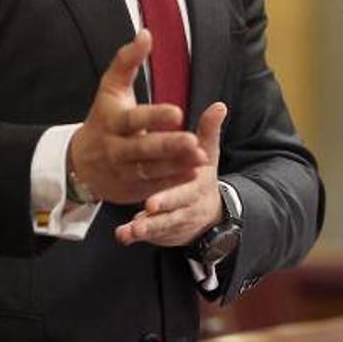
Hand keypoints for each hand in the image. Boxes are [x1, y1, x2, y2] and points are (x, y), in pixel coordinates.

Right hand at [67, 30, 208, 204]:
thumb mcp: (111, 89)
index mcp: (112, 121)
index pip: (133, 119)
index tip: (177, 112)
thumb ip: (128, 62)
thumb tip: (146, 33)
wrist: (80, 163)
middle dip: (168, 146)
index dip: (154, 116)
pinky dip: (172, 182)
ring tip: (200, 159)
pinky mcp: (130, 189)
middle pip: (143, 148)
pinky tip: (193, 173)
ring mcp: (122, 171)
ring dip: (175, 166)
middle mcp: (115, 148)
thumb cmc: (104, 118)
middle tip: (193, 141)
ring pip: (150, 170)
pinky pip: (152, 186)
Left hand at [116, 101, 226, 246]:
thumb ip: (209, 130)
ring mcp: (175, 220)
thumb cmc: (201, 176)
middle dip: (160, 213)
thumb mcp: (208, 153)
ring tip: (130, 230)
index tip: (153, 200)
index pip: (186, 189)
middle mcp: (187, 205)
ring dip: (146, 228)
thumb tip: (219, 105)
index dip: (172, 195)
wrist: (208, 212)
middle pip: (174, 210)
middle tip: (146, 209)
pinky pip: (152, 235)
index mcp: (197, 185)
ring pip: (161, 226)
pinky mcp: (163, 232)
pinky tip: (123, 235)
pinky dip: (136, 235)